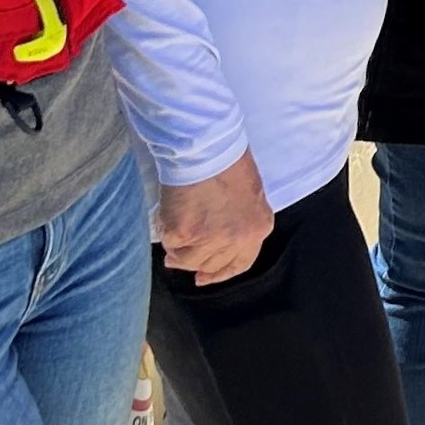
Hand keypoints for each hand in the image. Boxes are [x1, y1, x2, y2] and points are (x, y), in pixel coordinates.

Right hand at [157, 151, 272, 286]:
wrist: (206, 146)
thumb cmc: (227, 159)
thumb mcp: (248, 192)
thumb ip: (238, 217)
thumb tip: (216, 235)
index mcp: (259, 227)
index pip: (240, 263)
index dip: (219, 273)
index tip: (203, 278)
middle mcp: (238, 238)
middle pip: (211, 263)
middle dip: (195, 263)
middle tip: (176, 258)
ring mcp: (210, 238)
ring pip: (188, 259)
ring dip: (178, 250)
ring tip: (171, 234)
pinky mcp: (184, 232)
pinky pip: (170, 243)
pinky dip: (165, 233)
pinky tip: (165, 219)